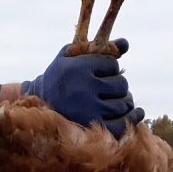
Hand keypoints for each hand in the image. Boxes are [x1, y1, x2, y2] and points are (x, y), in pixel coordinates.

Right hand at [21, 38, 142, 137]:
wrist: (35, 107)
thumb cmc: (57, 78)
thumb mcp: (69, 56)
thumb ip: (96, 46)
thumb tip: (125, 43)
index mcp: (78, 68)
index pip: (112, 64)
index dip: (109, 68)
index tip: (101, 73)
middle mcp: (85, 88)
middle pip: (120, 84)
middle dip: (117, 85)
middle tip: (108, 88)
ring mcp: (90, 110)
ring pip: (123, 103)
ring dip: (123, 101)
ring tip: (113, 100)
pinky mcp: (93, 128)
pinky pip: (122, 123)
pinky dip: (132, 118)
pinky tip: (137, 112)